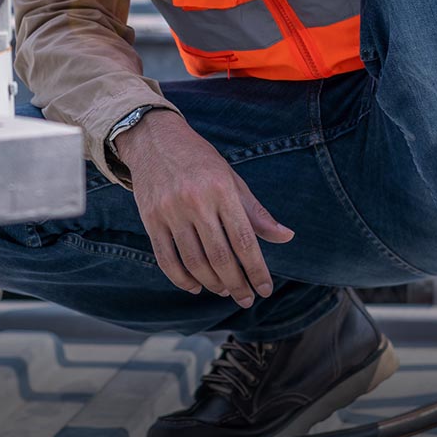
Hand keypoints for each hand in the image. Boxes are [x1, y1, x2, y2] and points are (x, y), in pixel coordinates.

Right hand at [118, 111, 294, 306]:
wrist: (153, 138)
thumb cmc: (199, 159)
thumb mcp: (231, 178)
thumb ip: (256, 212)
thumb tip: (286, 237)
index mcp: (221, 189)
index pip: (244, 240)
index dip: (257, 270)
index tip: (265, 289)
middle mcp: (195, 201)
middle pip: (220, 257)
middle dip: (237, 284)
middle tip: (246, 298)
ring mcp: (170, 211)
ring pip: (194, 262)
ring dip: (212, 283)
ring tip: (224, 290)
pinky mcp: (150, 219)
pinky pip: (166, 259)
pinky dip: (181, 279)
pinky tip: (195, 286)